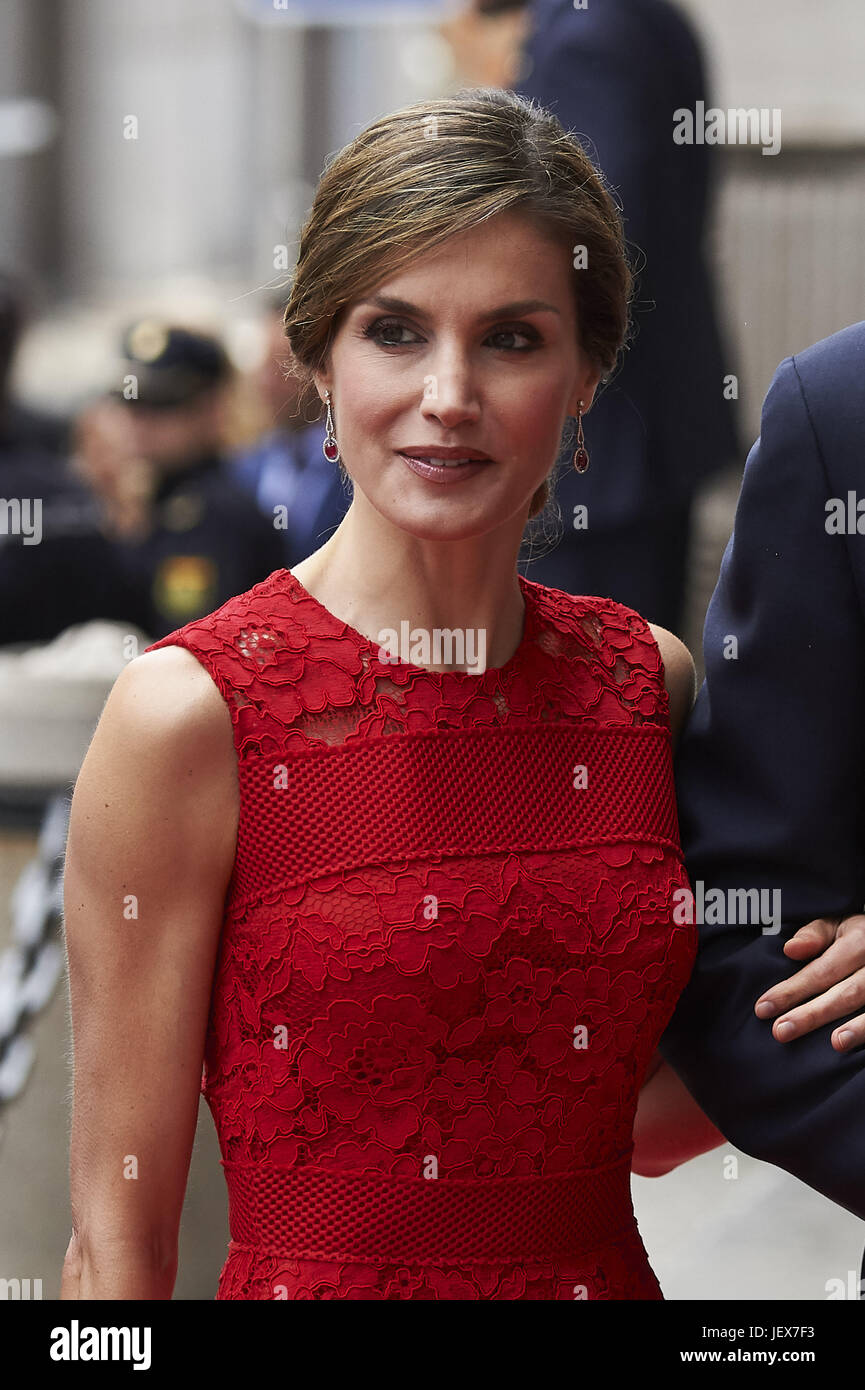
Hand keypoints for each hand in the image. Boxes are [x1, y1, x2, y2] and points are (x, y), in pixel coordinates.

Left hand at [754, 914, 864, 1050]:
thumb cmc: (859, 935)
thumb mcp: (839, 925)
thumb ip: (815, 935)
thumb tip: (790, 949)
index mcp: (859, 941)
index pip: (822, 969)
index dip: (793, 990)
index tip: (763, 1008)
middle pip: (847, 993)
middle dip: (813, 1014)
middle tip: (781, 1031)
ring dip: (858, 1027)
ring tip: (836, 1043)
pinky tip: (856, 1047)